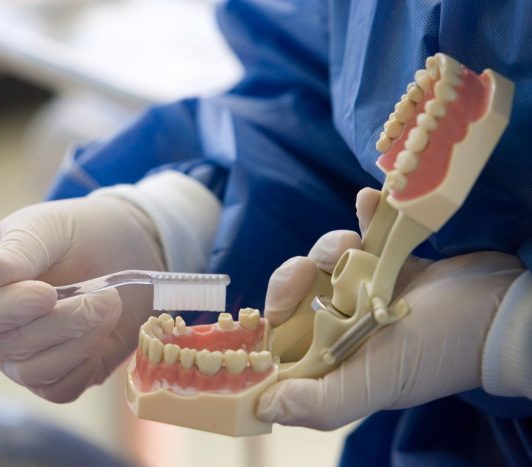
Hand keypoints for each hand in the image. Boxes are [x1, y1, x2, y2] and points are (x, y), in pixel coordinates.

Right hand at [0, 196, 164, 402]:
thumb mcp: (45, 229)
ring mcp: (21, 360)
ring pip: (37, 372)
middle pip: (7, 349)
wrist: (121, 248)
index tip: (46, 293)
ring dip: (81, 339)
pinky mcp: (57, 377)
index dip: (3, 313)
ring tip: (110, 303)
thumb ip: (18, 251)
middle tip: (103, 294)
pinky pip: (63, 388)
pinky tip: (102, 329)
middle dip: (61, 321)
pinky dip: (88, 361)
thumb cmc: (72, 233)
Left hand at [258, 189, 523, 429]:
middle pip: (296, 295)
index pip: (279, 339)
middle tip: (315, 265)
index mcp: (334, 361)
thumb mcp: (375, 383)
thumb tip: (262, 405)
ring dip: (332, 245)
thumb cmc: (437, 349)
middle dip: (298, 273)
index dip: (273, 314)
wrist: (503, 310)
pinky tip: (367, 201)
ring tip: (356, 243)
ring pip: (325, 261)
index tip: (289, 292)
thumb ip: (320, 402)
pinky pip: (364, 234)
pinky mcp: (391, 265)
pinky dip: (363, 217)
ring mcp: (367, 294)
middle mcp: (345, 330)